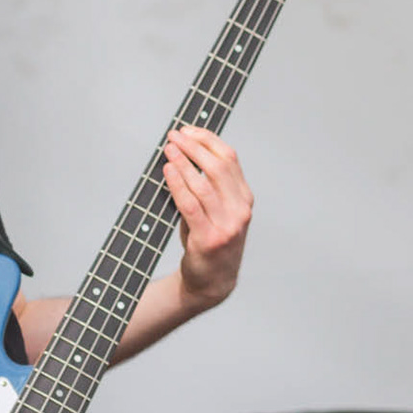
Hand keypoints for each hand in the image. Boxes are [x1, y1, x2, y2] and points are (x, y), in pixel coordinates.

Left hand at [160, 126, 251, 310]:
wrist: (212, 281)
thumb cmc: (210, 240)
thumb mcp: (218, 209)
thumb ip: (209, 185)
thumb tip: (183, 151)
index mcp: (244, 198)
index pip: (229, 158)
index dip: (207, 140)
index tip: (188, 130)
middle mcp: (240, 210)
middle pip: (218, 167)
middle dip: (193, 146)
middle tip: (174, 136)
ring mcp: (227, 225)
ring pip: (203, 184)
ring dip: (183, 162)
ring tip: (168, 149)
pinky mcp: (209, 239)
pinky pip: (191, 204)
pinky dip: (178, 184)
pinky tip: (168, 171)